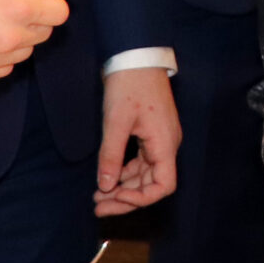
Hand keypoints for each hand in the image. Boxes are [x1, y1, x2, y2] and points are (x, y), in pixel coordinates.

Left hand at [95, 67, 180, 215]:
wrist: (136, 56)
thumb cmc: (129, 86)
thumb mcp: (116, 122)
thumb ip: (111, 156)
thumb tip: (105, 188)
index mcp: (165, 144)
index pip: (163, 186)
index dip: (140, 199)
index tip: (114, 196)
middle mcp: (166, 146)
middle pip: (152, 184)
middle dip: (126, 198)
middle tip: (97, 206)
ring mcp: (159, 140)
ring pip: (145, 175)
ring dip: (123, 187)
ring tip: (97, 195)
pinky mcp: (150, 134)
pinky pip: (140, 163)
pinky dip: (125, 173)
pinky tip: (107, 177)